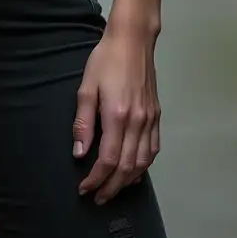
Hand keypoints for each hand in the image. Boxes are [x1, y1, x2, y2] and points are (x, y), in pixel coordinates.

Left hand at [72, 20, 160, 203]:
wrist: (132, 40)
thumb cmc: (105, 60)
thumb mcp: (86, 87)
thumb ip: (83, 122)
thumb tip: (80, 153)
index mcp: (117, 116)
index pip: (108, 159)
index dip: (96, 179)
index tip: (84, 188)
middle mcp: (137, 122)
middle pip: (126, 167)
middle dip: (111, 187)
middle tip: (97, 197)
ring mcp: (150, 119)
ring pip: (142, 162)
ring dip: (128, 181)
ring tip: (113, 189)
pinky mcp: (156, 115)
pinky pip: (153, 150)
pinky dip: (143, 166)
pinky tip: (133, 172)